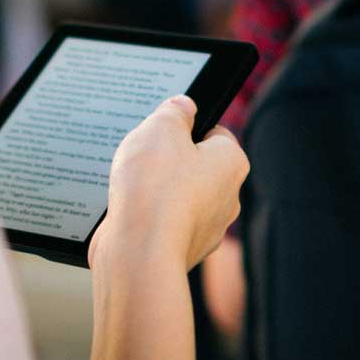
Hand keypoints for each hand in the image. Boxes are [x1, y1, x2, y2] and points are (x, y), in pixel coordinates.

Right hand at [89, 96, 248, 271]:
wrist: (138, 252)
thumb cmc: (154, 188)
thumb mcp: (159, 128)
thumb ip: (173, 111)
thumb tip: (182, 106)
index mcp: (231, 163)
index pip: (215, 133)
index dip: (186, 128)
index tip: (162, 131)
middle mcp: (227, 198)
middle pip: (195, 166)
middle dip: (168, 161)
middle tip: (143, 158)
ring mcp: (207, 228)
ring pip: (179, 197)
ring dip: (156, 191)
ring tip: (132, 188)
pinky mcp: (182, 249)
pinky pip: (164, 224)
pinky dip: (148, 218)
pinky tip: (129, 214)